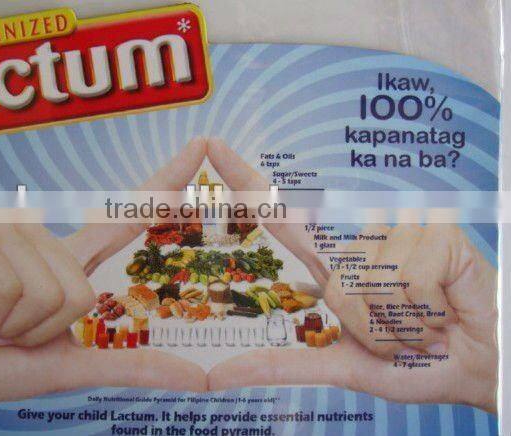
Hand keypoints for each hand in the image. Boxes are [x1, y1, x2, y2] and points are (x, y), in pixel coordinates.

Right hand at [0, 138, 208, 431]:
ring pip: (50, 292)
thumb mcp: (71, 366)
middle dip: (42, 330)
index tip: (202, 147)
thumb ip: (131, 366)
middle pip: (82, 292)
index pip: (125, 217)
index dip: (165, 184)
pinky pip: (13, 287)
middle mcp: (45, 236)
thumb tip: (197, 379)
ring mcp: (11, 229)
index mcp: (69, 260)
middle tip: (5, 327)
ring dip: (13, 325)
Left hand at [206, 138, 496, 412]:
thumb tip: (218, 375)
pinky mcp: (433, 228)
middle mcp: (363, 239)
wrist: (477, 368)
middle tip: (403, 334)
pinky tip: (445, 310)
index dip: (246, 182)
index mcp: (338, 265)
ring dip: (400, 328)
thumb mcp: (343, 366)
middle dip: (371, 331)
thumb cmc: (413, 363)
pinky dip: (427, 316)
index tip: (211, 146)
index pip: (283, 217)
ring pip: (371, 287)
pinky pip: (408, 282)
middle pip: (336, 288)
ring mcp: (397, 229)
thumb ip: (284, 365)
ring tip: (425, 323)